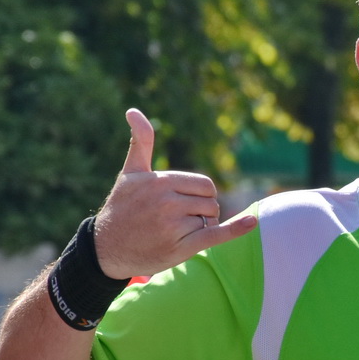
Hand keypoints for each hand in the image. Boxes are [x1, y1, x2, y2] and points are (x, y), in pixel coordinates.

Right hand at [92, 108, 257, 279]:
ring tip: (174, 234)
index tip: (183, 204)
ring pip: (209, 220)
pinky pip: (215, 235)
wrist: (106, 248)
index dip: (201, 195)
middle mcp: (167, 201)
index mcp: (161, 181)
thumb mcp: (131, 172)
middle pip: (210, 202)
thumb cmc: (122, 207)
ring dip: (200, 228)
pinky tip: (252, 221)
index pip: (205, 185)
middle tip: (178, 222)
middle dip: (202, 212)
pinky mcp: (180, 247)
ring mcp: (173, 225)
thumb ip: (141, 142)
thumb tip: (134, 111)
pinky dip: (236, 229)